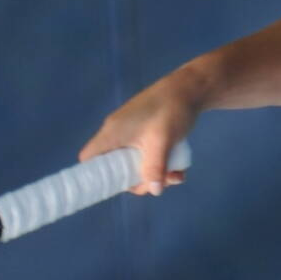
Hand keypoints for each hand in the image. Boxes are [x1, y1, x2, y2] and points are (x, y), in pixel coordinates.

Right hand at [78, 69, 206, 194]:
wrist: (191, 88)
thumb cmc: (171, 111)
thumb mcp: (162, 142)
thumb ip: (155, 168)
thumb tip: (154, 191)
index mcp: (113, 133)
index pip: (89, 158)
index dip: (95, 175)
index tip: (115, 186)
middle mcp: (118, 133)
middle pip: (116, 167)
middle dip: (137, 180)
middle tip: (157, 184)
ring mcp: (133, 133)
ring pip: (136, 163)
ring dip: (154, 174)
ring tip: (176, 176)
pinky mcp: (146, 132)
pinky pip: (147, 154)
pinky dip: (161, 164)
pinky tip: (179, 170)